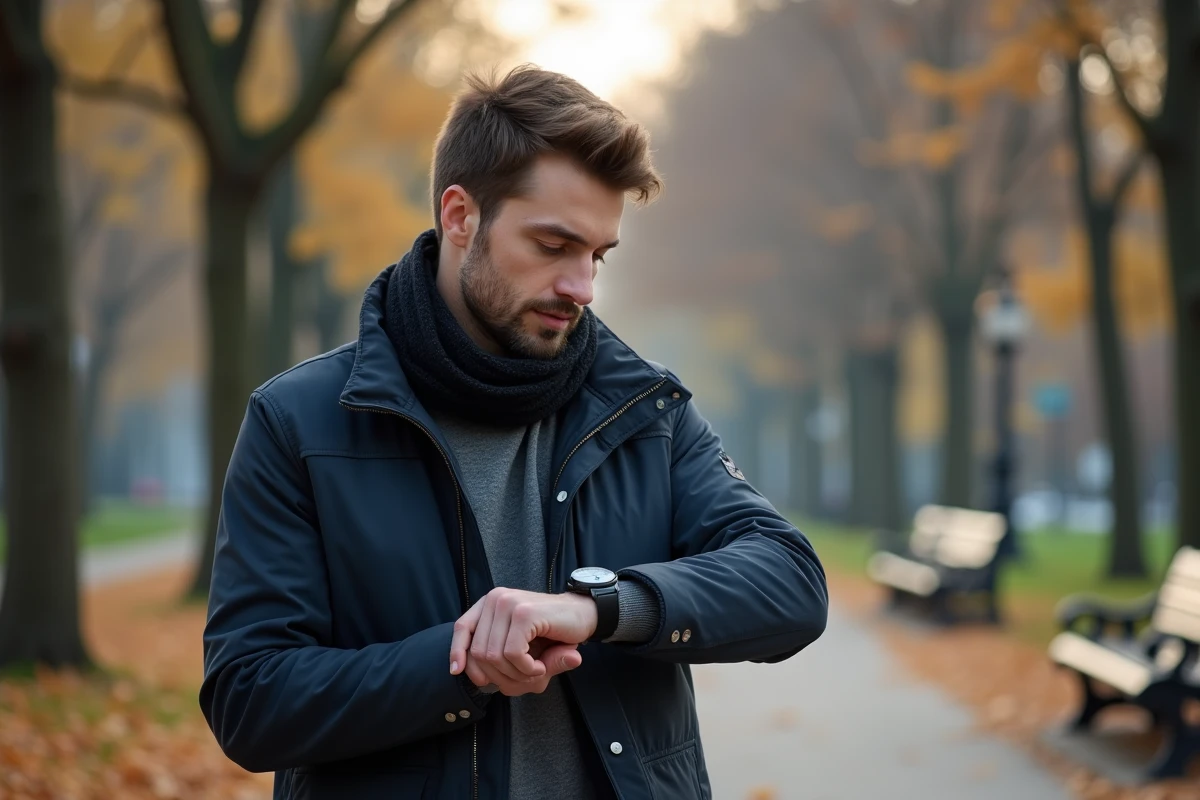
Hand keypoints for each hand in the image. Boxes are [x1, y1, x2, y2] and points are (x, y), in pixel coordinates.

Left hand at [448, 588, 595, 684]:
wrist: (585, 617)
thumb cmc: (552, 636)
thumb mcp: (521, 653)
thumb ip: (492, 660)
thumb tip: (455, 670)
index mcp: (491, 604)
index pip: (462, 627)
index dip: (458, 652)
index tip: (458, 671)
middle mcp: (496, 599)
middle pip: (479, 653)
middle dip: (501, 677)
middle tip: (526, 678)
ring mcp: (508, 604)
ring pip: (494, 657)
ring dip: (517, 675)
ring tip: (537, 670)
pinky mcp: (524, 614)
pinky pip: (512, 654)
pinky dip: (527, 670)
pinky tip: (541, 667)